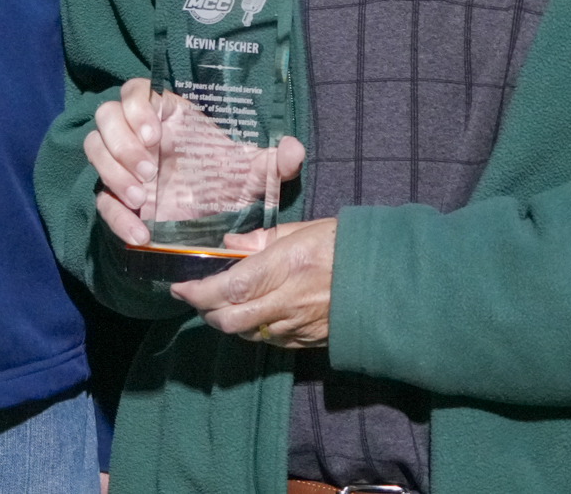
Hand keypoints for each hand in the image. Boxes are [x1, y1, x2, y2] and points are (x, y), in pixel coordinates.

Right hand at [82, 78, 303, 246]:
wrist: (209, 217)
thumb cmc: (223, 180)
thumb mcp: (250, 173)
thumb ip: (273, 162)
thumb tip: (294, 150)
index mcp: (163, 113)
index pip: (134, 91)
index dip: (137, 107)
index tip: (155, 135)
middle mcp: (135, 133)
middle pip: (106, 116)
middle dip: (122, 142)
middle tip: (150, 171)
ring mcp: (120, 162)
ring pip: (94, 148)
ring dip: (112, 170)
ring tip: (141, 197)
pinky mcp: (114, 195)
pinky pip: (100, 198)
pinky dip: (115, 215)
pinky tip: (139, 232)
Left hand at [170, 216, 335, 347]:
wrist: (391, 281)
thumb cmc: (346, 245)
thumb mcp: (304, 230)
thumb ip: (262, 240)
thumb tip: (229, 244)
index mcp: (284, 267)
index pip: (228, 287)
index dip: (198, 291)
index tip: (179, 285)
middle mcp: (287, 301)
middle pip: (230, 319)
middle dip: (206, 311)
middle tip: (196, 297)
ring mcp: (298, 326)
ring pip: (247, 334)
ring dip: (227, 322)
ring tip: (221, 305)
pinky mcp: (309, 341)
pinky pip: (270, 341)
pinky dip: (254, 330)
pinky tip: (253, 315)